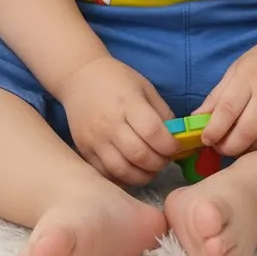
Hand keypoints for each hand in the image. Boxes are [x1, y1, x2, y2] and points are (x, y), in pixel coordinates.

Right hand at [56, 56, 177, 185]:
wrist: (79, 77)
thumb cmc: (116, 79)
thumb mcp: (144, 87)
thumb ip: (162, 112)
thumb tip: (177, 137)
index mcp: (128, 103)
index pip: (153, 132)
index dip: (169, 145)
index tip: (175, 146)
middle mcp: (110, 123)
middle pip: (139, 155)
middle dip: (159, 163)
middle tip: (164, 158)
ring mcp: (95, 139)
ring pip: (122, 171)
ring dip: (143, 175)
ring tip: (150, 167)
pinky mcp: (84, 150)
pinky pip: (106, 174)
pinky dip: (123, 178)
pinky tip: (132, 170)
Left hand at [198, 34, 256, 156]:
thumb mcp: (236, 71)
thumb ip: (217, 97)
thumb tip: (195, 120)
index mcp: (248, 78)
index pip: (228, 109)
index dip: (214, 129)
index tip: (205, 139)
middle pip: (247, 131)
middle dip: (228, 147)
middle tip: (219, 148)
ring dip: (245, 150)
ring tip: (235, 145)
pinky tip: (254, 141)